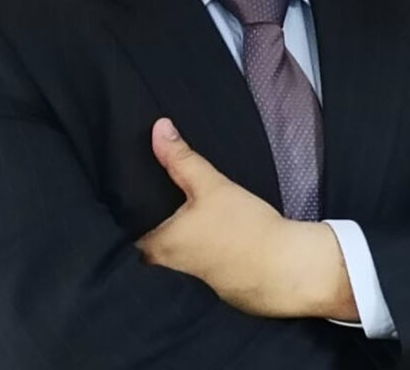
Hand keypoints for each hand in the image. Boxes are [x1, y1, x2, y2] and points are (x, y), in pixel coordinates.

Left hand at [136, 118, 351, 319]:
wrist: (285, 269)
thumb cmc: (243, 229)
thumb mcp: (210, 186)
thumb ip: (181, 158)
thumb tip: (158, 127)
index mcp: (156, 247)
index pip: (123, 227)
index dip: (123, 206)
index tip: (126, 185)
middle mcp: (165, 268)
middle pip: (145, 237)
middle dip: (150, 215)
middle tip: (153, 186)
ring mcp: (187, 280)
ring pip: (169, 248)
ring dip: (173, 229)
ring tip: (175, 201)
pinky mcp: (210, 282)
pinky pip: (190, 258)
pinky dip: (192, 242)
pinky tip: (203, 226)